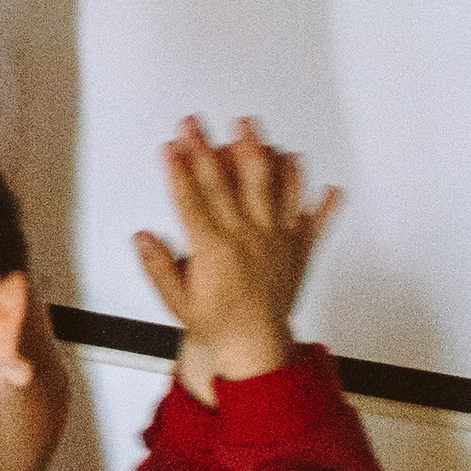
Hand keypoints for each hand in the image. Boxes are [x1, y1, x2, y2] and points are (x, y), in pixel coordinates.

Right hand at [133, 118, 339, 403]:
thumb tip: (142, 237)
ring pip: (270, 189)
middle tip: (195, 121)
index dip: (178, 170)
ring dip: (260, 155)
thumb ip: (160, 267)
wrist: (254, 348)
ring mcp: (276, 241)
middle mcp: (247, 239)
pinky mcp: (298, 250)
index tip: (170, 144)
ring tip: (251, 128)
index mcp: (214, 251)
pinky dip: (322, 203)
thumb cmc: (217, 323)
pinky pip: (313, 221)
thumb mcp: (177, 300)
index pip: (191, 201)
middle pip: (224, 184)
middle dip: (206, 148)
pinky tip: (328, 183)